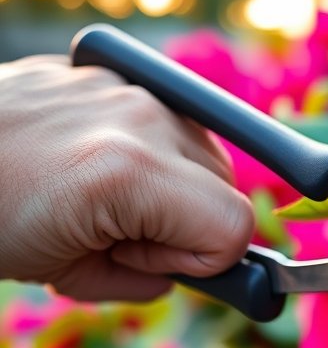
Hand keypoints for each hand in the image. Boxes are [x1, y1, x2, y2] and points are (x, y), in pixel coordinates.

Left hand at [0, 55, 252, 300]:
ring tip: (100, 195)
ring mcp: (126, 85)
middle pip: (226, 186)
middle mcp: (142, 115)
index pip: (234, 227)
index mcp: (131, 171)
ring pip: (204, 152)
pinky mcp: (109, 70)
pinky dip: (149, 150)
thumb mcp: (72, 273)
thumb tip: (192, 267)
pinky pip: (167, 121)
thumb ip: (149, 276)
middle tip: (115, 234)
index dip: (203, 262)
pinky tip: (90, 160)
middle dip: (189, 223)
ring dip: (175, 185)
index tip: (145, 263)